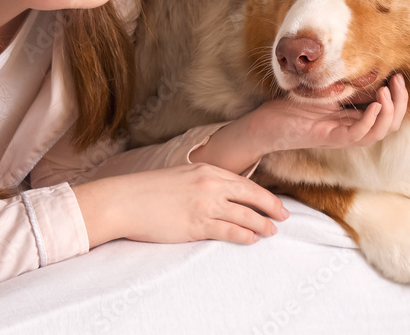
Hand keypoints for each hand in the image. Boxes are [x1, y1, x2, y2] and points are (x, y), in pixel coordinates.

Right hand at [72, 163, 288, 248]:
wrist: (124, 201)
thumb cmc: (147, 191)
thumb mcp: (180, 177)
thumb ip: (200, 183)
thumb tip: (217, 194)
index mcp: (206, 170)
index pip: (244, 183)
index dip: (263, 195)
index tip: (274, 203)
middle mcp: (210, 185)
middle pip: (251, 196)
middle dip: (271, 207)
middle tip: (285, 216)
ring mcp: (205, 205)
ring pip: (245, 215)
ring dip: (262, 224)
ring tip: (271, 231)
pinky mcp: (197, 224)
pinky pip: (230, 231)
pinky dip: (245, 235)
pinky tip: (252, 239)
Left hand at [247, 73, 408, 153]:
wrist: (266, 123)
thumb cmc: (292, 107)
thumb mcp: (325, 90)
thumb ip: (344, 85)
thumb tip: (365, 68)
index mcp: (352, 120)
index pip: (387, 116)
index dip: (399, 98)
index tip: (399, 77)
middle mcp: (350, 131)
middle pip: (389, 126)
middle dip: (400, 104)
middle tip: (399, 82)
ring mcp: (341, 136)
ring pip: (378, 133)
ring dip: (389, 112)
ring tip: (387, 92)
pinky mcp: (328, 138)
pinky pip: (357, 135)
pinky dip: (370, 121)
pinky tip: (375, 105)